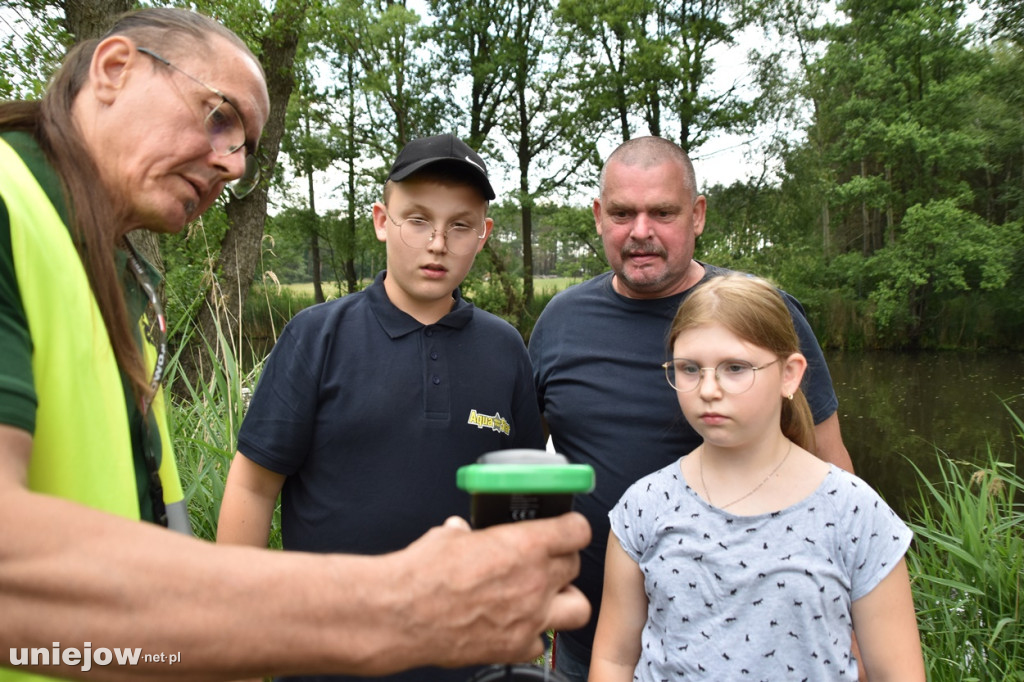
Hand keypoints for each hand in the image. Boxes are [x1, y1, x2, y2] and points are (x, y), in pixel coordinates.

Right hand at [381, 512, 590, 671]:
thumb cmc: (422, 575)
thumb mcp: (448, 537)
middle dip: (562, 562)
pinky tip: (514, 627)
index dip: (572, 529)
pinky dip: (532, 636)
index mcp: (525, 545)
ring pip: (578, 607)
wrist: (402, 616)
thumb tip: (462, 532)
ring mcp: (530, 618)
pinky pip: (541, 643)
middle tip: (544, 563)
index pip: (577, 531)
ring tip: (545, 597)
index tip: (566, 530)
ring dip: (564, 600)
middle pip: (575, 565)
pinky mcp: (515, 647)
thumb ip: (465, 534)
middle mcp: (536, 581)